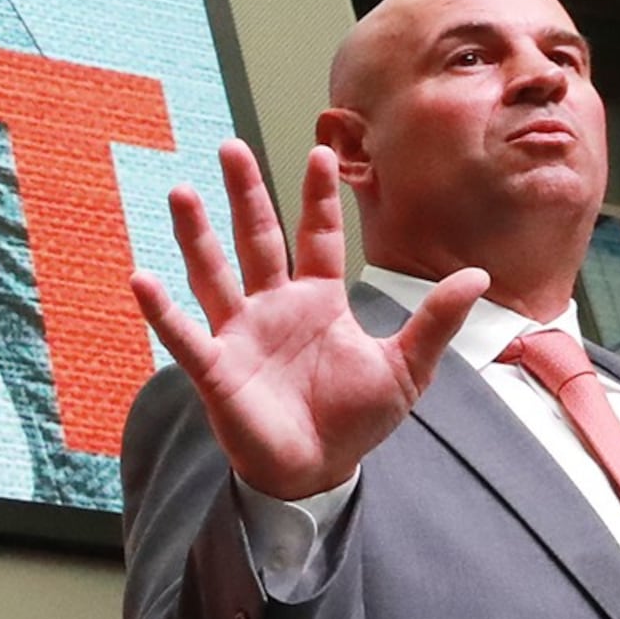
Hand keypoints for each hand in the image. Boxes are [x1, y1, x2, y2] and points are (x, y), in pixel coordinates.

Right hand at [130, 138, 482, 501]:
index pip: (316, 236)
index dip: (317, 197)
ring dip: (196, 235)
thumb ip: (435, 321)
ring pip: (214, 273)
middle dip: (245, 194)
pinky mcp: (215, 369)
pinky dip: (161, 310)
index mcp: (317, 301)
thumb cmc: (355, 422)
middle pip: (256, 238)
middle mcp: (273, 307)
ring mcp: (240, 335)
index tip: (319, 153)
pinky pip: (183, 335)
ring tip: (181, 193)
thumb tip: (478, 275)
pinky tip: (141, 279)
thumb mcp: (406, 369)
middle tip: (231, 146)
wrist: (318, 472)